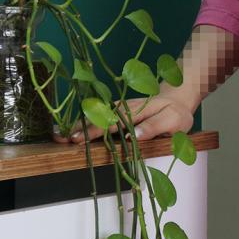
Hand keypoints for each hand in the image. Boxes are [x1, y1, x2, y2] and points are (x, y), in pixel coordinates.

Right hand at [52, 89, 196, 144]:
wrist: (177, 98)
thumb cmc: (176, 113)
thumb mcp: (173, 120)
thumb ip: (155, 126)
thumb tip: (134, 135)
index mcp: (136, 111)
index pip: (112, 122)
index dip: (95, 131)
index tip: (79, 140)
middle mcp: (124, 108)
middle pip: (99, 119)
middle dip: (80, 129)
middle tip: (62, 140)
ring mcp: (119, 108)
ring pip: (96, 116)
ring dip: (79, 126)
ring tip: (60, 136)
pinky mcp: (118, 111)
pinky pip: (99, 116)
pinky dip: (85, 122)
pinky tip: (71, 131)